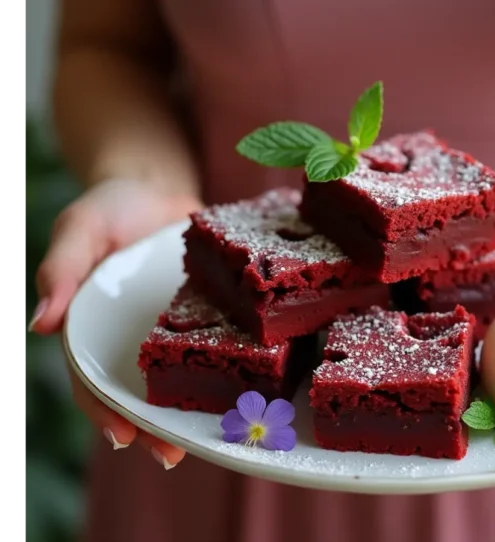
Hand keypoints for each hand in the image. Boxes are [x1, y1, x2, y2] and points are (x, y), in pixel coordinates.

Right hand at [29, 178, 201, 468]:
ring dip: (192, 410)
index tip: (124, 436)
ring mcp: (170, 330)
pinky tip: (248, 386)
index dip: (104, 412)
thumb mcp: (80, 228)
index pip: (92, 381)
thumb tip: (39, 325)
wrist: (158, 187)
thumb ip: (61, 270)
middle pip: (138, 392)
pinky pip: (213, 345)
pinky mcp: (204, 315)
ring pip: (179, 378)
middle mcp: (132, 338)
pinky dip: (228, 368)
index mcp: (94, 328)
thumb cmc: (111, 207)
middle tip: (172, 454)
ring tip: (214, 437)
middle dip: (153, 427)